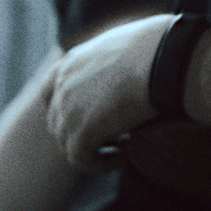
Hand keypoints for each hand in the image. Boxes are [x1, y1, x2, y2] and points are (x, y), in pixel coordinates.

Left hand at [37, 13, 174, 172]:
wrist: (161, 58)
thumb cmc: (155, 48)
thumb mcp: (120, 47)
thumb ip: (105, 64)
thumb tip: (119, 78)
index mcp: (71, 61)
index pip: (49, 93)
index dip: (62, 111)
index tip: (84, 121)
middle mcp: (63, 84)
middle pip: (57, 123)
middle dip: (82, 133)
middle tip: (116, 135)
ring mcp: (68, 108)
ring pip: (69, 144)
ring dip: (95, 149)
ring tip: (126, 144)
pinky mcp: (81, 131)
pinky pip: (83, 159)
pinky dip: (103, 162)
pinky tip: (127, 154)